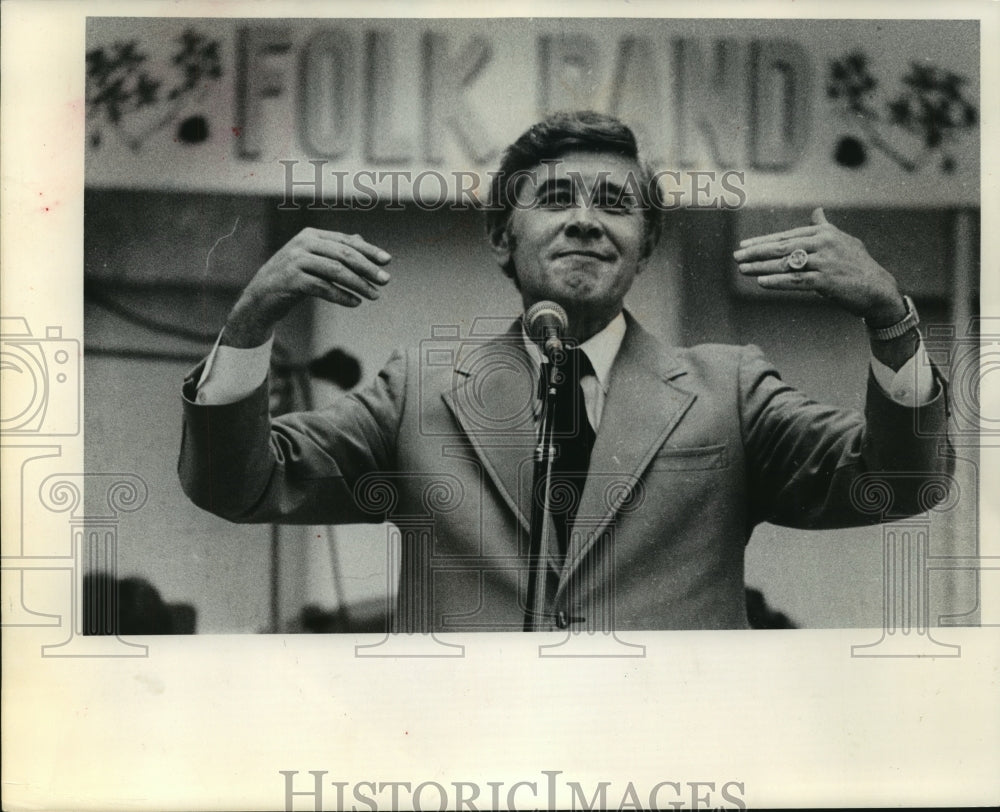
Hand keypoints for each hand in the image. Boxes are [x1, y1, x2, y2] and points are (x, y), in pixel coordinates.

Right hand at [224, 228, 391, 346]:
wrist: (259, 298)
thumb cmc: (290, 278)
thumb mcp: (312, 260)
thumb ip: (334, 250)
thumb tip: (361, 241)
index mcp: (310, 235)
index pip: (346, 241)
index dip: (368, 250)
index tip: (387, 261)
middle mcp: (303, 244)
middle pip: (344, 254)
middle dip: (367, 268)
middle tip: (385, 280)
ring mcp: (296, 261)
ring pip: (336, 271)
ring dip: (359, 284)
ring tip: (374, 295)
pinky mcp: (292, 280)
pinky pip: (323, 288)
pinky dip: (342, 296)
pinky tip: (355, 303)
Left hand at [733, 208, 905, 325]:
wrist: (877, 287)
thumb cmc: (856, 264)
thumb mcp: (842, 241)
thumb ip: (825, 227)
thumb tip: (817, 212)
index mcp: (823, 233)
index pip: (786, 236)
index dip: (763, 241)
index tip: (744, 246)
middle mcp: (823, 244)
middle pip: (782, 247)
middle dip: (757, 252)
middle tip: (737, 257)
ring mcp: (825, 262)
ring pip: (787, 264)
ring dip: (761, 267)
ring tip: (743, 270)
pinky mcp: (827, 281)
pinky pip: (797, 281)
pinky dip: (778, 281)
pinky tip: (762, 282)